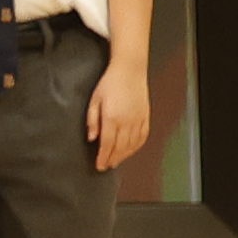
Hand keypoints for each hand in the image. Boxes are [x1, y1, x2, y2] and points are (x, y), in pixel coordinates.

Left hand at [88, 59, 151, 174]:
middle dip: (113, 158)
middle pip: (120, 147)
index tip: (99, 166)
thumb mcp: (94, 100)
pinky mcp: (146, 117)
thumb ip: (92, 120)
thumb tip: (92, 138)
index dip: (103, 157)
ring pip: (132, 144)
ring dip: (124, 155)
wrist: (130, 71)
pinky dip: (137, 146)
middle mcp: (127, 122)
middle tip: (106, 166)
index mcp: (112, 118)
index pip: (108, 144)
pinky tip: (131, 150)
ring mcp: (138, 120)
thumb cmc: (109, 83)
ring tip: (116, 161)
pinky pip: (143, 136)